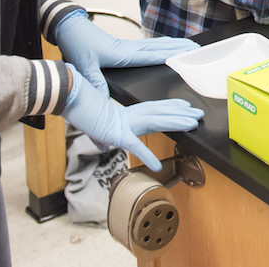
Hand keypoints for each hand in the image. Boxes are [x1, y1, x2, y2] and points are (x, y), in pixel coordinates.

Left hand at [53, 10, 198, 96]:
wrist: (68, 28)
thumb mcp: (84, 67)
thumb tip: (105, 102)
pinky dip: (160, 45)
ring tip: (187, 45)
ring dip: (172, 44)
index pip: (152, 55)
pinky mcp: (122, 46)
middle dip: (179, 47)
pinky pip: (147, 46)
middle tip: (197, 48)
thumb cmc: (76, 45)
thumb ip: (96, 84)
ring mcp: (126, 46)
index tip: (187, 54)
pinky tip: (163, 47)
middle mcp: (128, 48)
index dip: (170, 55)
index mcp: (122, 54)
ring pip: (155, 44)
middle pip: (159, 47)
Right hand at [62, 68, 203, 171]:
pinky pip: (135, 146)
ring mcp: (125, 123)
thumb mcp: (95, 129)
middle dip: (181, 114)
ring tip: (193, 125)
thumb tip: (104, 146)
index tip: (186, 107)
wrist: (69, 100)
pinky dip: (146, 155)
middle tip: (199, 114)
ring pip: (157, 122)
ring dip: (176, 123)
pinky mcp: (117, 133)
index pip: (154, 109)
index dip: (171, 108)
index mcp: (126, 113)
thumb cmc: (80, 111)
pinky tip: (156, 166)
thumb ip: (103, 137)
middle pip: (161, 113)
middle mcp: (129, 115)